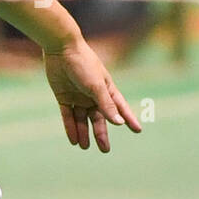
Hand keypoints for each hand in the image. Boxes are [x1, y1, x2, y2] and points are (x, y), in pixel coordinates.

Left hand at [43, 37, 141, 151]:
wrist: (61, 48)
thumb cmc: (83, 64)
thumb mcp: (96, 86)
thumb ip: (106, 104)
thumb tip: (119, 122)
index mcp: (106, 89)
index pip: (120, 107)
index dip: (128, 119)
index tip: (138, 130)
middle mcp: (93, 94)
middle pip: (99, 118)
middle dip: (101, 133)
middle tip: (105, 150)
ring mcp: (78, 96)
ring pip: (82, 119)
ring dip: (83, 132)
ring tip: (84, 147)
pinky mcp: (64, 96)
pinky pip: (68, 115)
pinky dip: (70, 127)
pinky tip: (73, 140)